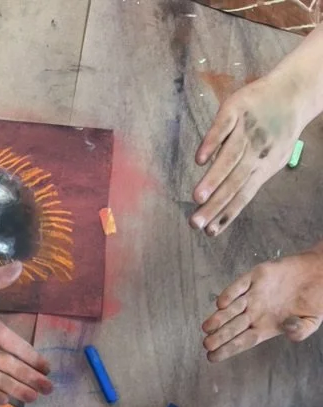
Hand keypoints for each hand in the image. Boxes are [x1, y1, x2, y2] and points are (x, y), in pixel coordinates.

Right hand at [190, 73, 308, 236]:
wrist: (294, 91)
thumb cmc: (279, 130)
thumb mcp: (272, 158)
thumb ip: (249, 176)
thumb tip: (224, 200)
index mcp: (263, 167)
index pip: (243, 195)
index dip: (227, 214)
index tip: (210, 232)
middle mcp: (256, 152)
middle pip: (234, 182)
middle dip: (215, 204)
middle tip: (196, 222)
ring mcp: (247, 131)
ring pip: (229, 158)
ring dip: (214, 179)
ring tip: (197, 198)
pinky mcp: (236, 110)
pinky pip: (222, 128)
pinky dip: (212, 143)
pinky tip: (200, 160)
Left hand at [202, 249, 322, 360]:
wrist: (321, 273)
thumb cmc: (314, 300)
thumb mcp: (312, 321)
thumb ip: (301, 330)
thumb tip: (288, 329)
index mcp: (265, 327)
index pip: (242, 341)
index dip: (227, 349)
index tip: (212, 357)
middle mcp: (256, 312)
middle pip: (233, 326)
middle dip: (219, 336)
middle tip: (207, 344)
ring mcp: (255, 294)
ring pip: (232, 308)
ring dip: (219, 317)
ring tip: (207, 327)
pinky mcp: (257, 276)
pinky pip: (240, 285)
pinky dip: (230, 292)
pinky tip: (221, 303)